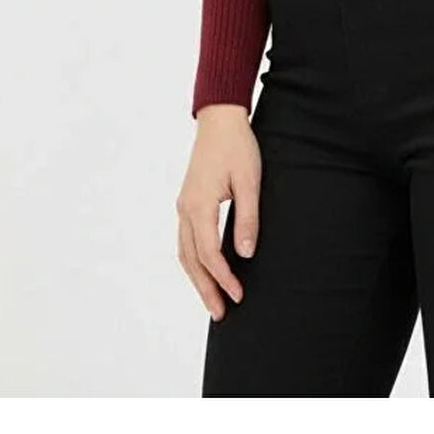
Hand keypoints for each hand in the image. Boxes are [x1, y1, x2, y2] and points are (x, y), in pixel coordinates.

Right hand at [177, 104, 260, 319]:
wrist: (219, 119)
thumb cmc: (237, 147)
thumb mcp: (249, 182)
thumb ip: (247, 219)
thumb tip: (245, 254)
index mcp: (199, 206)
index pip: (210, 254)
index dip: (224, 278)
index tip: (239, 295)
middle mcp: (186, 210)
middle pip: (192, 260)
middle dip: (206, 289)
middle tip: (221, 314)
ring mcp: (183, 206)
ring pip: (185, 253)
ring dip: (198, 279)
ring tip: (213, 301)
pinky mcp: (187, 202)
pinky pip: (186, 240)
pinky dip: (194, 261)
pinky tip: (205, 271)